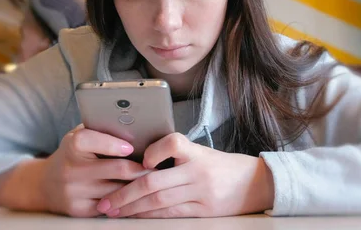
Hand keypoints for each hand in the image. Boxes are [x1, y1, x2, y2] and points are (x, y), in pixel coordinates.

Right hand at [38, 124, 150, 216]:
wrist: (45, 184)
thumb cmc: (74, 154)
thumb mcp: (80, 136)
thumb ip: (101, 130)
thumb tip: (135, 125)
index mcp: (72, 146)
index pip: (90, 140)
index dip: (113, 143)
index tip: (131, 146)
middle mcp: (71, 170)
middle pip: (116, 169)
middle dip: (141, 168)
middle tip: (157, 166)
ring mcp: (74, 192)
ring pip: (118, 190)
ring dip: (137, 186)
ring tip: (153, 180)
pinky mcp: (79, 210)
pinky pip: (111, 206)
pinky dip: (125, 200)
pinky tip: (135, 194)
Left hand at [96, 133, 274, 217]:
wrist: (255, 183)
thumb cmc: (223, 165)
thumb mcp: (203, 153)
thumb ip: (177, 155)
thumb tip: (142, 161)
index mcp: (197, 153)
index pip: (172, 144)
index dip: (153, 152)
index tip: (140, 160)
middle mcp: (198, 173)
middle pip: (155, 183)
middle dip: (125, 193)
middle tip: (106, 200)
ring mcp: (201, 194)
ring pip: (159, 202)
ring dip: (132, 208)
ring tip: (113, 211)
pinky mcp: (203, 211)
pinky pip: (170, 215)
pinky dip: (150, 216)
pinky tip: (136, 216)